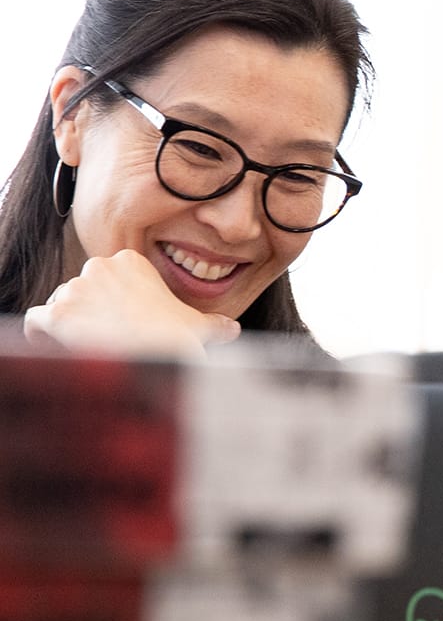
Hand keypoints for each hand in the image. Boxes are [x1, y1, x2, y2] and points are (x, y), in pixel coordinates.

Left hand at [23, 250, 240, 357]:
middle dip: (87, 311)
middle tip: (105, 336)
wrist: (158, 359)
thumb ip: (213, 324)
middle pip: (79, 290)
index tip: (120, 321)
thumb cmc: (178, 340)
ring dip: (68, 325)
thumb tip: (230, 328)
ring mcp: (74, 290)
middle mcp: (97, 268)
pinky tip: (57, 346)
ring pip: (57, 305)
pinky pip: (34, 321)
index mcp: (129, 262)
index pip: (104, 278)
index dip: (109, 302)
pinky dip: (40, 335)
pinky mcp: (55, 315)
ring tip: (89, 346)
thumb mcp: (199, 327)